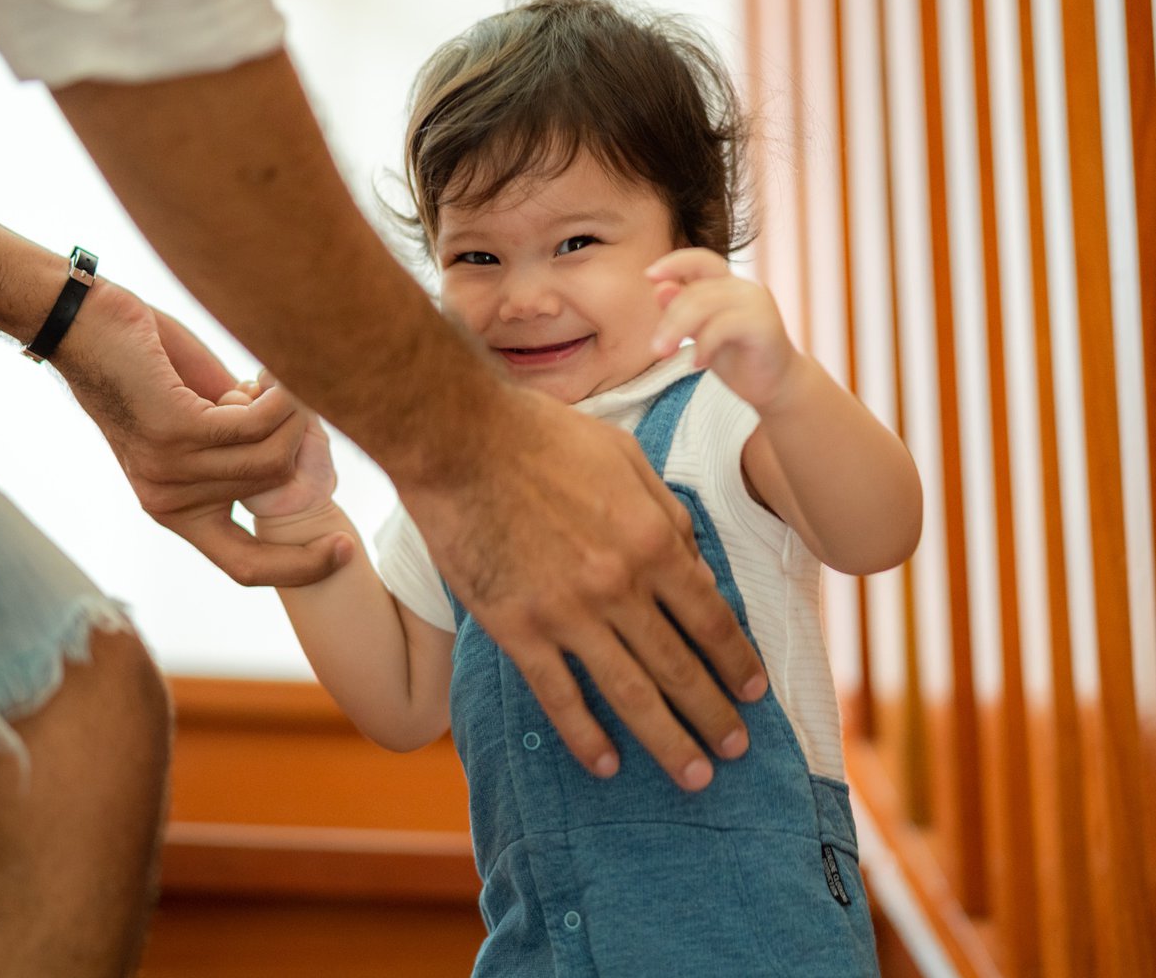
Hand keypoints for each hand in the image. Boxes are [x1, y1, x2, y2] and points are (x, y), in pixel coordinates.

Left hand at [51, 280, 346, 585]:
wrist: (81, 325)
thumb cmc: (143, 364)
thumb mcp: (200, 418)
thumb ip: (242, 445)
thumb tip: (303, 454)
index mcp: (174, 510)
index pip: (243, 567)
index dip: (300, 568)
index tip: (344, 548)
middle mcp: (169, 501)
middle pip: (278, 486)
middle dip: (300, 438)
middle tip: (289, 397)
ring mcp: (169, 470)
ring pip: (273, 454)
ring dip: (290, 411)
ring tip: (273, 380)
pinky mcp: (173, 432)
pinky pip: (256, 424)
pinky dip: (277, 396)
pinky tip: (268, 375)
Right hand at [399, 385, 767, 789]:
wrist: (458, 440)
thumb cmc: (541, 436)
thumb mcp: (625, 458)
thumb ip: (667, 515)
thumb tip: (698, 566)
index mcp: (652, 540)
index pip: (709, 618)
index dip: (736, 661)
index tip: (753, 692)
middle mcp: (618, 586)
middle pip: (679, 666)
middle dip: (713, 714)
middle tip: (735, 749)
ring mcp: (565, 613)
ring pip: (629, 692)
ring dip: (667, 740)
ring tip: (693, 776)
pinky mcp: (515, 629)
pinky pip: (558, 695)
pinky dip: (585, 735)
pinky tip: (606, 764)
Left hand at [647, 248, 797, 410]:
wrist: (774, 386)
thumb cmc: (735, 358)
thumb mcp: (700, 333)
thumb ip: (682, 311)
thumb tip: (659, 287)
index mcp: (727, 284)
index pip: (700, 260)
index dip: (674, 263)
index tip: (649, 275)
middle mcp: (742, 287)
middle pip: (695, 291)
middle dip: (669, 319)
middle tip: (656, 349)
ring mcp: (755, 302)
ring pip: (704, 305)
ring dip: (678, 331)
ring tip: (666, 354)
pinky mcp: (764, 322)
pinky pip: (722, 326)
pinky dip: (704, 345)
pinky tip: (698, 363)